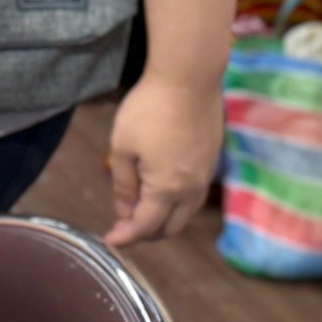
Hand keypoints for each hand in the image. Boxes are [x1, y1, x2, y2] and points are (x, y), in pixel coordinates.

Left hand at [104, 74, 222, 245]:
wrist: (188, 80)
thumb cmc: (148, 110)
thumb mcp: (123, 147)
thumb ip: (123, 185)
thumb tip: (125, 213)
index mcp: (167, 189)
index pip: (146, 226)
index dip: (126, 237)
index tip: (110, 240)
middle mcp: (191, 189)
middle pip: (170, 228)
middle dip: (145, 234)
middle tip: (122, 228)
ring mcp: (205, 176)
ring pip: (185, 214)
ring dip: (163, 220)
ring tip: (138, 213)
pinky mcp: (211, 162)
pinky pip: (194, 196)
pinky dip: (176, 204)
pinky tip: (159, 193)